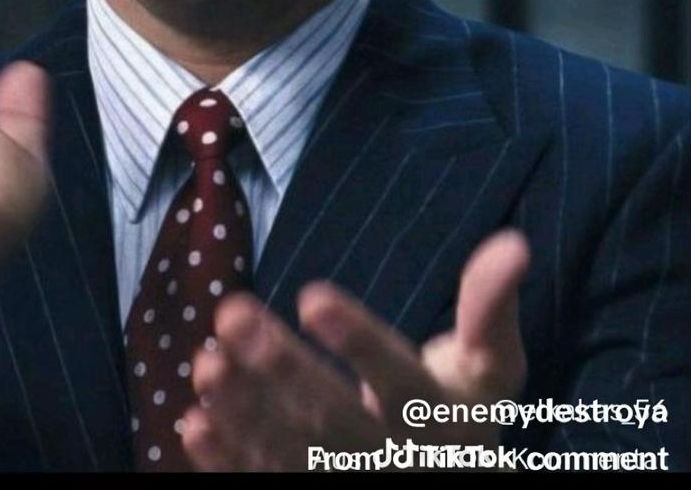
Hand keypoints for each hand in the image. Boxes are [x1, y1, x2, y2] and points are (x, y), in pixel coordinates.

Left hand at [181, 229, 529, 470]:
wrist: (446, 486)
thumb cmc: (457, 417)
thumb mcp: (486, 369)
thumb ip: (489, 309)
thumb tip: (514, 243)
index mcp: (438, 419)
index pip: (399, 378)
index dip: (357, 341)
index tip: (310, 295)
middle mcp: (393, 462)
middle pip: (334, 421)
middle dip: (281, 369)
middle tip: (232, 313)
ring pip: (291, 458)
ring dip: (244, 412)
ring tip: (206, 363)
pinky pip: (264, 486)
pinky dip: (229, 460)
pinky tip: (194, 422)